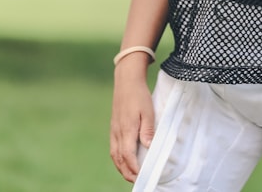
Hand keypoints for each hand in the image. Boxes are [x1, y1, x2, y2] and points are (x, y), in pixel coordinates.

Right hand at [109, 58, 155, 182]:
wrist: (126, 81)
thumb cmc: (139, 95)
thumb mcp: (147, 111)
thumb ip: (147, 130)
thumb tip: (148, 147)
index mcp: (126, 129)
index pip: (128, 155)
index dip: (133, 168)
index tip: (141, 176)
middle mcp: (117, 132)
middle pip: (119, 158)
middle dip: (127, 172)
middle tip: (136, 181)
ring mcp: (114, 130)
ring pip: (115, 154)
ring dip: (121, 167)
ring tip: (130, 175)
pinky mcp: (113, 127)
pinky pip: (113, 148)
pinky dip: (118, 158)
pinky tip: (123, 160)